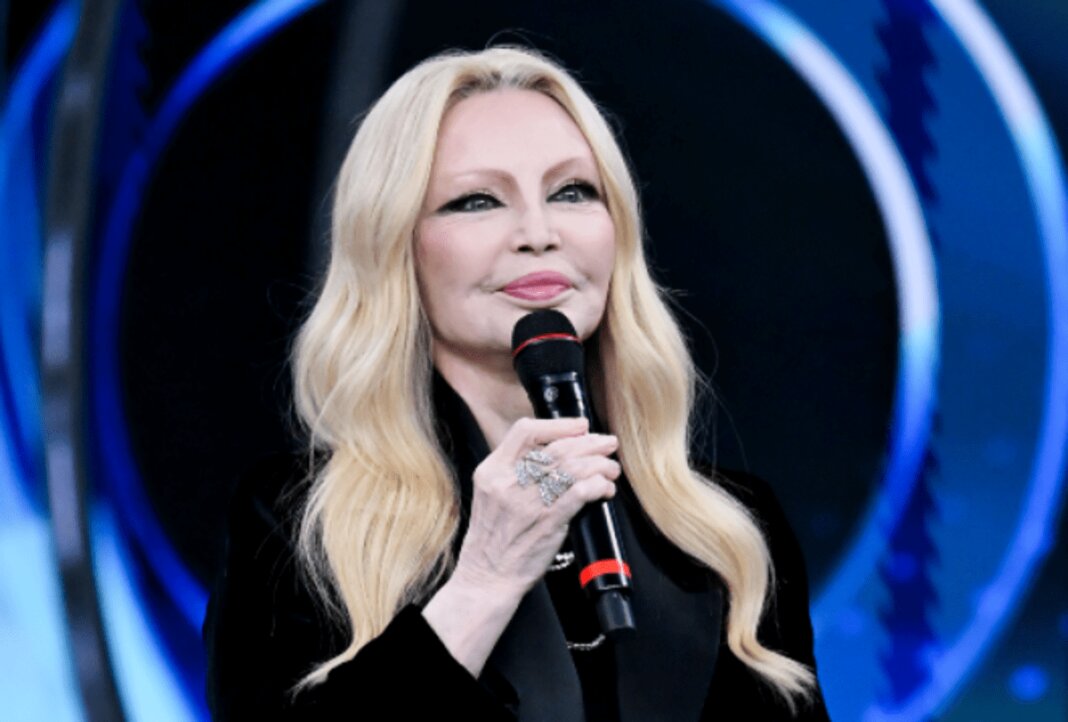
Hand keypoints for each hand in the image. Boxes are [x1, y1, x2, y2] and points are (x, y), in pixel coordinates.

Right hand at [453, 416, 620, 598]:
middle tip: (607, 444)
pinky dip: (598, 485)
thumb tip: (554, 452)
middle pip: (557, 448)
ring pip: (573, 467)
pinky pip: (580, 492)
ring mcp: (528, 502)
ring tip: (611, 467)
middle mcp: (508, 482)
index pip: (525, 431)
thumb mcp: (489, 495)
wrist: (487, 578)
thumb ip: (513, 471)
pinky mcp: (548, 522)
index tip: (580, 426)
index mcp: (491, 471)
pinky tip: (605, 489)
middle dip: (590, 442)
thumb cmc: (492, 540)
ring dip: (599, 464)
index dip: (558, 425)